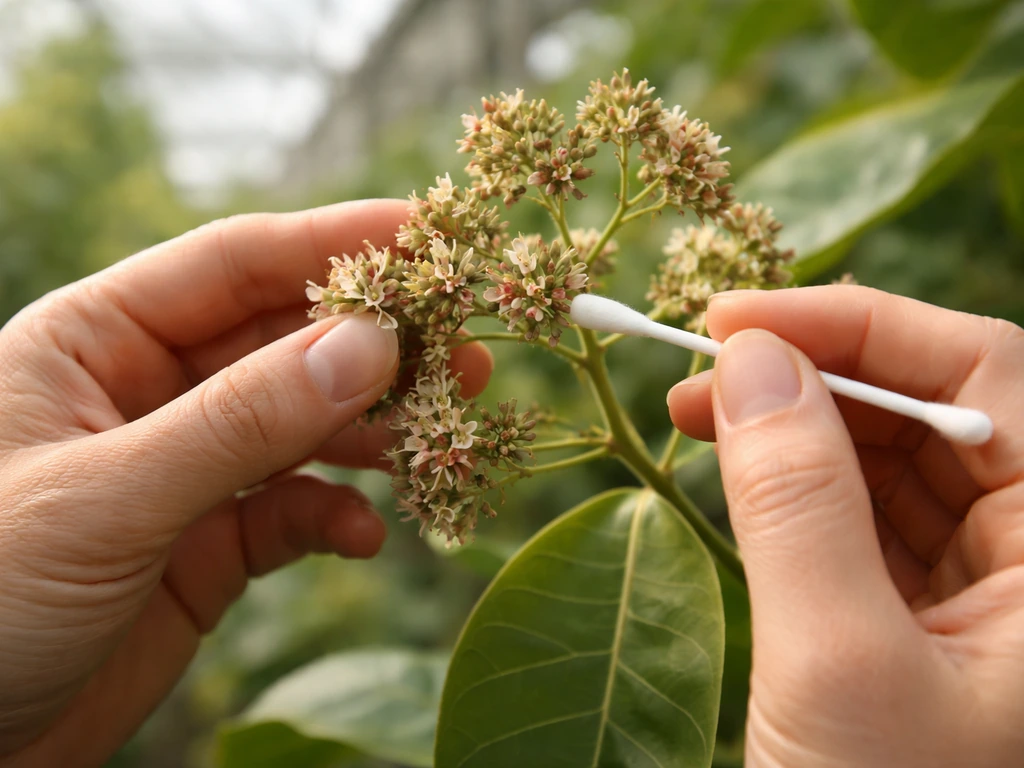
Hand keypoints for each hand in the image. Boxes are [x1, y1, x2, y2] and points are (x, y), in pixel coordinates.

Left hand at [0, 200, 492, 765]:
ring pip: (301, 426)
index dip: (335, 243)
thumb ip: (242, 422)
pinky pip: (292, 512)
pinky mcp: (207, 546)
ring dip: (373, 431)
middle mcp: (145, 393)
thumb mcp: (108, 497)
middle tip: (465, 348)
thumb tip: (370, 345)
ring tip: (441, 437)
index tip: (428, 236)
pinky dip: (336, 518)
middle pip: (284, 340)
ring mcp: (183, 470)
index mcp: (93, 340)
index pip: (234, 264)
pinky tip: (366, 535)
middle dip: (375, 345)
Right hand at [668, 286, 1023, 766]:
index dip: (861, 325)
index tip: (736, 319)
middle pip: (935, 412)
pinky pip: (862, 520)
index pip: (991, 378)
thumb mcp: (836, 666)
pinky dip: (795, 485)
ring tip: (696, 411)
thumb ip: (796, 503)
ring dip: (795, 424)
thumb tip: (750, 362)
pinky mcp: (923, 624)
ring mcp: (985, 596)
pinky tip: (734, 468)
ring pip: (892, 462)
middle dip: (814, 372)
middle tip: (699, 367)